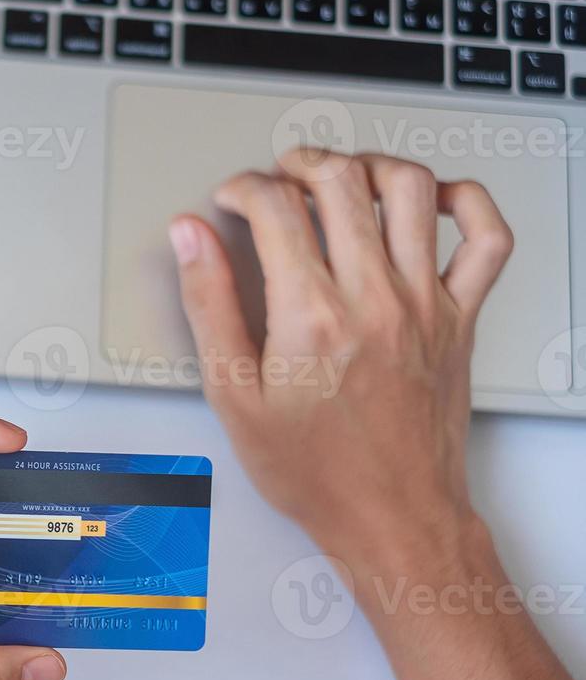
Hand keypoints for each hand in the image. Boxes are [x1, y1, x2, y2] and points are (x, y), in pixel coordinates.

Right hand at [168, 149, 512, 572]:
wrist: (391, 516)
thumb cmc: (316, 470)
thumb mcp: (232, 394)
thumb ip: (209, 304)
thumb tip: (191, 238)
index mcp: (311, 316)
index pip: (276, 207)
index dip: (243, 188)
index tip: (231, 199)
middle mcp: (374, 298)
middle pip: (342, 181)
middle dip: (300, 163)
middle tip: (279, 177)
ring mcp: (426, 303)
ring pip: (412, 189)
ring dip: (370, 165)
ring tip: (343, 176)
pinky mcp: (461, 317)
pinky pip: (487, 238)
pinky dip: (467, 202)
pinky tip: (432, 200)